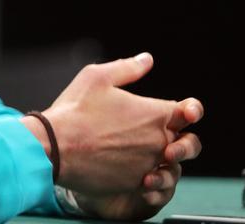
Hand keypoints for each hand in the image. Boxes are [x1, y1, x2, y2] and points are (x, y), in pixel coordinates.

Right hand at [19, 54, 203, 218]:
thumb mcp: (97, 77)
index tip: (184, 112)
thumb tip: (147, 60)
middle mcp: (158, 141)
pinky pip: (149, 181)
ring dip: (157, 157)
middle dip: (176, 137)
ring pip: (166, 163)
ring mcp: (147, 165)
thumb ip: (128, 68)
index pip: (190, 112)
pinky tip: (121, 165)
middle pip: (184, 142)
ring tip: (132, 150)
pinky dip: (141, 173)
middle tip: (156, 135)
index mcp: (155, 114)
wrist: (54, 148)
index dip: (189, 111)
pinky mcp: (134, 185)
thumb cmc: (74, 110)